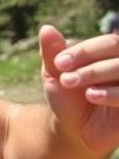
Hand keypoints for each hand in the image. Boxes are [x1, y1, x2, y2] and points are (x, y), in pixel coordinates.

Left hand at [40, 24, 118, 152]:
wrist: (74, 129)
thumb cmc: (68, 96)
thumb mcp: (55, 74)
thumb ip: (53, 52)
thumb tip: (46, 28)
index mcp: (113, 55)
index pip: (109, 43)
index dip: (84, 50)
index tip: (58, 63)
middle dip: (88, 62)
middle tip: (63, 76)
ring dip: (95, 74)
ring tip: (70, 83)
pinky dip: (111, 94)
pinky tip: (91, 96)